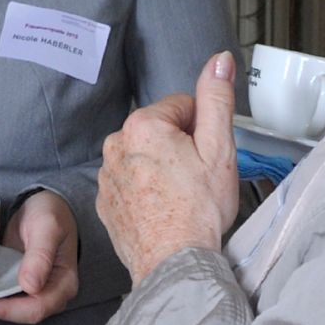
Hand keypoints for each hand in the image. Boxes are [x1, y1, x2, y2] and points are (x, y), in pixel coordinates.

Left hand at [0, 190, 78, 324]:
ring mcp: (34, 290)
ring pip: (9, 308)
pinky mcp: (19, 284)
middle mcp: (50, 293)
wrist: (44, 205)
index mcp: (64, 283)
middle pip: (20, 314)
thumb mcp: (47, 227)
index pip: (36, 308)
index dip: (8, 310)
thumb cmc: (51, 213)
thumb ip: (41, 255)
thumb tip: (31, 286)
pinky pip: (3, 296)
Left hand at [97, 53, 239, 283]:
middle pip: (161, 131)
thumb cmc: (197, 211)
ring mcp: (107, 176)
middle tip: (196, 179)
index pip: (182, 106)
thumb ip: (217, 97)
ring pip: (145, 158)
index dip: (202, 130)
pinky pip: (131, 184)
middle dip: (181, 148)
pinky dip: (146, 192)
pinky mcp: (105, 202)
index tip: (206, 155)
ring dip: (162, 170)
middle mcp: (115, 145)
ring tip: (181, 197)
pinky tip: (164, 209)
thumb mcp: (219, 148)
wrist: (173, 263)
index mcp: (142, 125)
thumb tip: (219, 61)